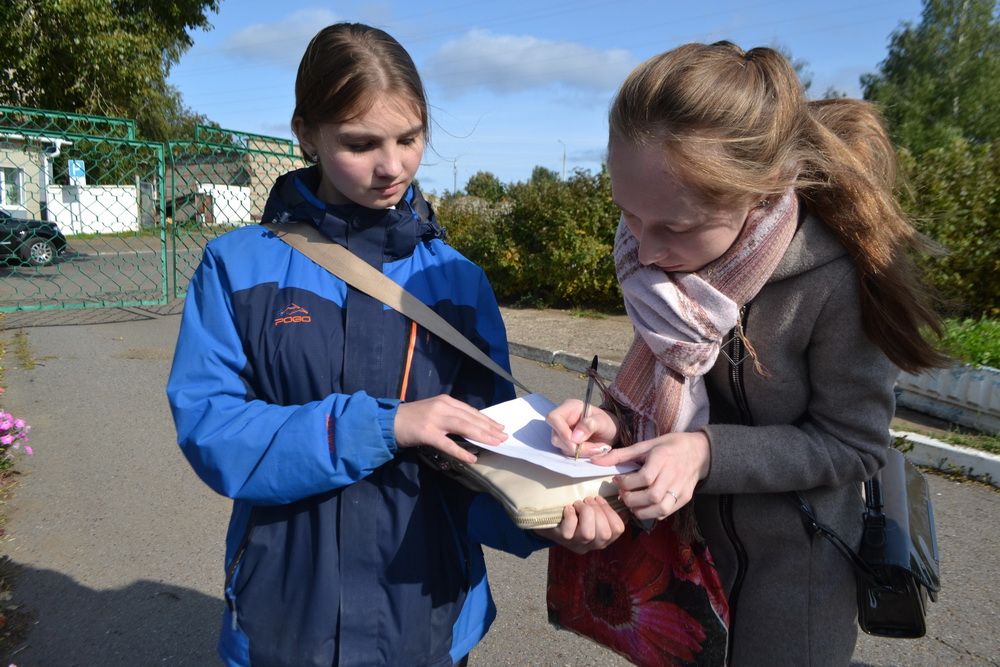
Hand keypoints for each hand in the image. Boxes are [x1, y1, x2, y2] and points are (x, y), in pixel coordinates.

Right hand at [394, 394, 506, 463]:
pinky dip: (461, 451)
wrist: (389, 421)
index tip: (500, 428)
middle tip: (504, 437)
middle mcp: (443, 407)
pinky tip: (472, 458)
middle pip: (471, 418)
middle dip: (490, 428)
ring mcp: (435, 419)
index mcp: (446, 401)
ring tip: (495, 444)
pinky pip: (448, 443)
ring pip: (464, 427)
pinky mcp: (427, 433)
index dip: (487, 420)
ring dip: (482, 436)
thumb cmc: (413, 418)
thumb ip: (451, 416)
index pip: (471, 411)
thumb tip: (471, 427)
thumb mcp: (435, 411)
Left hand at [535, 496, 625, 553]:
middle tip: (587, 500)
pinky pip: (569, 530)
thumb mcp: (592, 514)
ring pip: (588, 533)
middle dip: (598, 511)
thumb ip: (606, 510)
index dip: (611, 512)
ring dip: (585, 513)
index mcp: (602, 538)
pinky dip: (570, 515)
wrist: (547, 520)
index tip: (599, 499)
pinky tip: (568, 509)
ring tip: (578, 504)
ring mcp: (576, 544)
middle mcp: (591, 545)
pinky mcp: (562, 540)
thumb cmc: (573, 514)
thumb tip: (620, 502)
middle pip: (605, 533)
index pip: (617, 529)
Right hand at [546, 400, 617, 458]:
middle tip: (593, 448)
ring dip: (580, 451)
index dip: (561, 431)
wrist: (611, 433)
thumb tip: (575, 437)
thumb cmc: (607, 423)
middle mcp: (563, 420)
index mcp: (570, 408)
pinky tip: (592, 451)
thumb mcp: (603, 422)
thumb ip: (591, 425)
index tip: (575, 441)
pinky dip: (581, 455)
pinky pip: (568, 453)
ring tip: (596, 448)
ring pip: (561, 447)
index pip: (554, 417)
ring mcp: (563, 433)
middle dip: (574, 446)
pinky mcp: (566, 444)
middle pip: (556, 436)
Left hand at [591, 431, 710, 521]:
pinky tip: (644, 506)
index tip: (617, 480)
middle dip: (632, 499)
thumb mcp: (645, 445)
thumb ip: (620, 455)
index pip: (644, 478)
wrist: (699, 451)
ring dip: (641, 510)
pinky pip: (667, 512)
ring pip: (660, 508)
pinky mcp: (685, 498)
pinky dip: (652, 513)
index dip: (627, 483)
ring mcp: (681, 489)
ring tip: (632, 503)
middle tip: (623, 494)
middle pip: (651, 496)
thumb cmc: (669, 446)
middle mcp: (673, 475)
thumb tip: (595, 461)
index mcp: (663, 459)